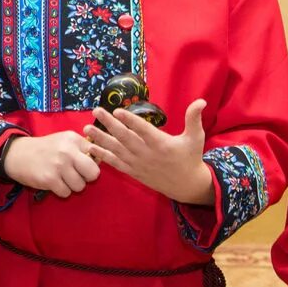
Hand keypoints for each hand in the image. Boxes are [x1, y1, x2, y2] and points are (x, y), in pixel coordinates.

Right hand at [0, 130, 101, 197]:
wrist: (18, 154)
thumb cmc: (46, 149)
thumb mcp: (64, 140)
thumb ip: (83, 147)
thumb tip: (102, 158)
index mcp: (73, 139)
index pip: (97, 155)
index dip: (92, 163)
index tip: (83, 164)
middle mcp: (67, 151)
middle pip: (93, 173)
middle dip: (87, 177)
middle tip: (77, 175)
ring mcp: (59, 165)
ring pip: (80, 186)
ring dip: (72, 186)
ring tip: (62, 178)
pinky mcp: (49, 179)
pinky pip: (66, 193)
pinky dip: (61, 191)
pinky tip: (54, 182)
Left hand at [83, 97, 210, 202]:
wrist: (186, 185)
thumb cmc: (191, 157)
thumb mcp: (196, 137)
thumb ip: (194, 119)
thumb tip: (201, 101)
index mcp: (161, 144)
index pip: (143, 130)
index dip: (130, 120)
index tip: (117, 110)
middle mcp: (147, 154)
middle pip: (125, 137)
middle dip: (109, 124)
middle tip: (96, 111)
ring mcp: (138, 164)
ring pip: (116, 150)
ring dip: (100, 139)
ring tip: (86, 128)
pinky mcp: (133, 172)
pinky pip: (116, 163)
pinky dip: (103, 156)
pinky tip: (91, 147)